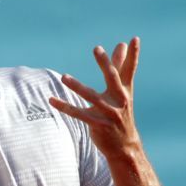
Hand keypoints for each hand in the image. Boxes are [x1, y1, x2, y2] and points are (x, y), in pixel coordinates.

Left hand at [49, 36, 141, 159]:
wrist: (125, 146)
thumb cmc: (121, 114)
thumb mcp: (122, 91)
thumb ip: (120, 67)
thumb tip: (121, 44)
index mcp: (126, 91)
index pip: (129, 70)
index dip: (133, 55)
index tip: (134, 39)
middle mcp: (120, 100)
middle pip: (113, 78)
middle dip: (105, 64)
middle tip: (97, 49)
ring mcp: (109, 113)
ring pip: (91, 97)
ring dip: (77, 87)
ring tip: (64, 77)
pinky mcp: (98, 125)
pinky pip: (78, 114)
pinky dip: (64, 107)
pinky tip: (51, 100)